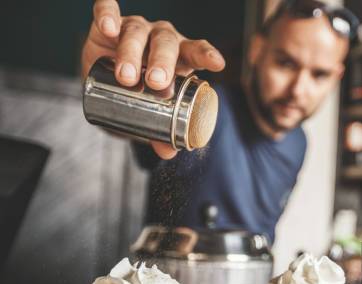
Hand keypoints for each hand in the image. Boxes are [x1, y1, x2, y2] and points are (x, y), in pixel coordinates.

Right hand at [82, 0, 225, 159]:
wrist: (104, 79)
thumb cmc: (139, 93)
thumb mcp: (151, 112)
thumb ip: (161, 130)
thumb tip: (169, 153)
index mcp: (180, 56)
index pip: (197, 51)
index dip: (207, 55)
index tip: (217, 64)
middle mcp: (161, 38)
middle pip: (166, 43)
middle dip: (163, 62)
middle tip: (157, 83)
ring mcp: (136, 28)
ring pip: (137, 32)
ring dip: (132, 53)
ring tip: (127, 77)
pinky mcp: (107, 23)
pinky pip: (106, 11)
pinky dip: (107, 15)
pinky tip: (109, 28)